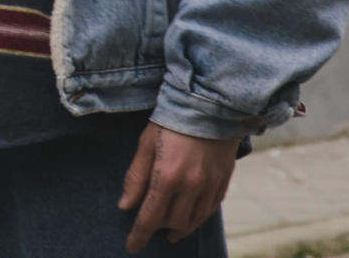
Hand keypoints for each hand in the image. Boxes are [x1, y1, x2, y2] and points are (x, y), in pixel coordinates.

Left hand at [118, 122, 240, 250]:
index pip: (150, 216)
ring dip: (180, 227)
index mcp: (167, 177)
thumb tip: (125, 205)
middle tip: (148, 227)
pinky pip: (210, 208)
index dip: (139, 234)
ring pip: (194, 219)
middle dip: (158, 228)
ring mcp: (210, 185)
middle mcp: (191, 186)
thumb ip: (135, 177)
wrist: (208, 105)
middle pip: (173, 221)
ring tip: (170, 231)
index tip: (132, 246)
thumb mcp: (145, 144)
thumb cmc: (170, 121)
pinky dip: (198, 215)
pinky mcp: (223, 180)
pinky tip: (191, 215)